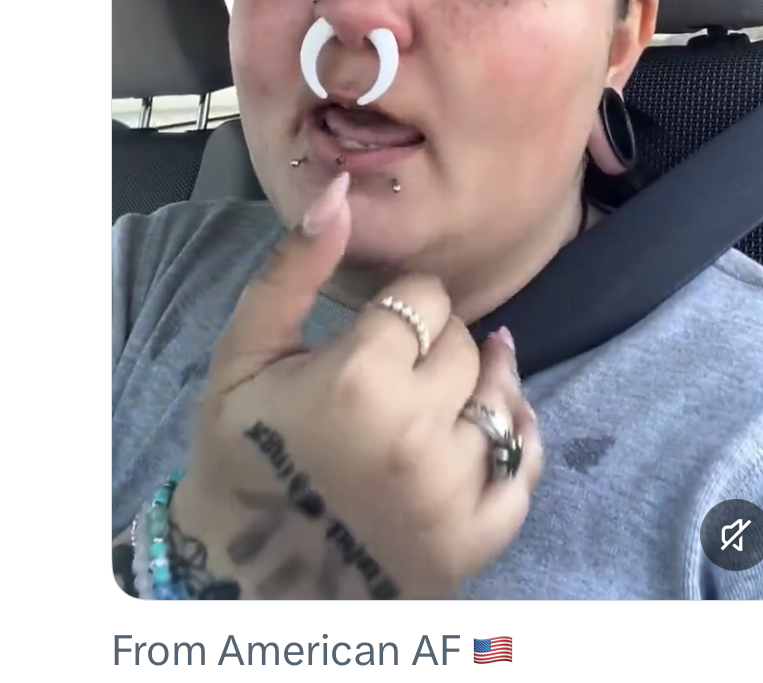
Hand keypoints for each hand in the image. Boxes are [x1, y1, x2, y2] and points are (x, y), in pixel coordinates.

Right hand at [169, 172, 542, 599]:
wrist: (244, 572)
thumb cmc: (240, 451)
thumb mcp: (247, 352)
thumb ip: (296, 266)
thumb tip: (340, 189)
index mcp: (359, 378)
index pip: (429, 298)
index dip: (405, 308)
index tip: (377, 334)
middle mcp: (415, 434)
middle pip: (468, 346)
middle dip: (437, 349)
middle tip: (396, 376)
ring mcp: (449, 494)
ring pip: (500, 400)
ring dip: (478, 390)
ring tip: (441, 398)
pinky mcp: (472, 542)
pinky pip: (522, 468)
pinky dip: (515, 443)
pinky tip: (484, 433)